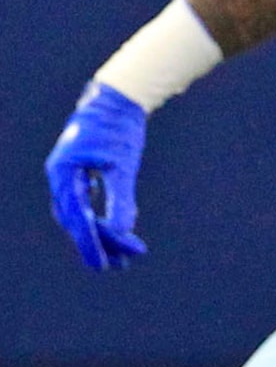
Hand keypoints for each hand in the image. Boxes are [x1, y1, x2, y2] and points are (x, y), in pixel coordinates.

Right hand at [45, 80, 148, 271]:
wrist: (116, 100)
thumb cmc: (118, 130)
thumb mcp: (123, 166)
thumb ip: (121, 199)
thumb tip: (123, 231)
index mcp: (64, 174)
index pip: (76, 218)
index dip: (90, 244)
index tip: (104, 266)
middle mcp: (60, 177)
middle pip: (76, 220)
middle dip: (98, 244)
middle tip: (118, 266)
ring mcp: (67, 174)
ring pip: (79, 214)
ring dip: (99, 235)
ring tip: (121, 256)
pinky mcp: (78, 172)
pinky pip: (84, 203)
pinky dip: (98, 218)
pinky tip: (112, 230)